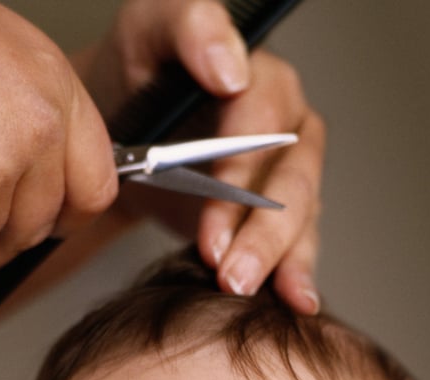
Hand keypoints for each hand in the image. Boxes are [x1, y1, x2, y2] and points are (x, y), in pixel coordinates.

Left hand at [78, 0, 324, 312]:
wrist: (128, 130)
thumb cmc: (138, 77)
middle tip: (231, 276)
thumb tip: (231, 70)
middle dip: (262, 237)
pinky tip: (294, 302)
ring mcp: (290, 178)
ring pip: (300, 223)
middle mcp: (290, 131)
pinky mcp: (282, 218)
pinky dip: (294, 278)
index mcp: (266, 84)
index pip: (263, 132)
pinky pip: (297, 249)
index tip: (213, 231)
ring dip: (278, 262)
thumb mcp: (150, 30)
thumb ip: (191, 27)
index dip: (238, 183)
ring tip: (247, 290)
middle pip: (289, 185)